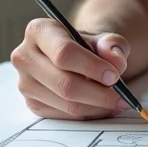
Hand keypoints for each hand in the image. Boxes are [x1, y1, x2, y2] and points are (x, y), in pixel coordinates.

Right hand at [11, 19, 130, 119]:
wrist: (75, 57)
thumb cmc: (88, 46)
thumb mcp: (104, 39)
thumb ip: (113, 45)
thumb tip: (116, 61)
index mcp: (39, 31)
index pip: (64, 53)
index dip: (91, 67)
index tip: (114, 75)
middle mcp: (25, 57)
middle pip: (65, 84)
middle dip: (99, 93)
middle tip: (122, 96)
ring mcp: (25, 83)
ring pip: (66, 104)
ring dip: (97, 107)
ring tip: (117, 101)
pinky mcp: (33, 104)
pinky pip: (64, 116)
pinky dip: (89, 114)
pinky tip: (102, 107)